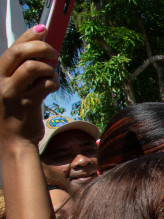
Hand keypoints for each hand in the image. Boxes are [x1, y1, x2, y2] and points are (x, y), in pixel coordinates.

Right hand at [0, 25, 58, 150]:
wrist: (13, 142)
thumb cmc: (15, 115)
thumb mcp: (12, 90)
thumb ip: (22, 74)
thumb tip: (42, 53)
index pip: (11, 50)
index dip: (27, 36)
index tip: (42, 28)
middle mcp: (0, 82)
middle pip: (18, 53)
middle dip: (39, 46)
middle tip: (53, 51)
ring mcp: (11, 93)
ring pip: (33, 67)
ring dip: (49, 68)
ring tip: (52, 75)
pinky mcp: (26, 104)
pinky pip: (45, 84)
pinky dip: (54, 82)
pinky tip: (53, 86)